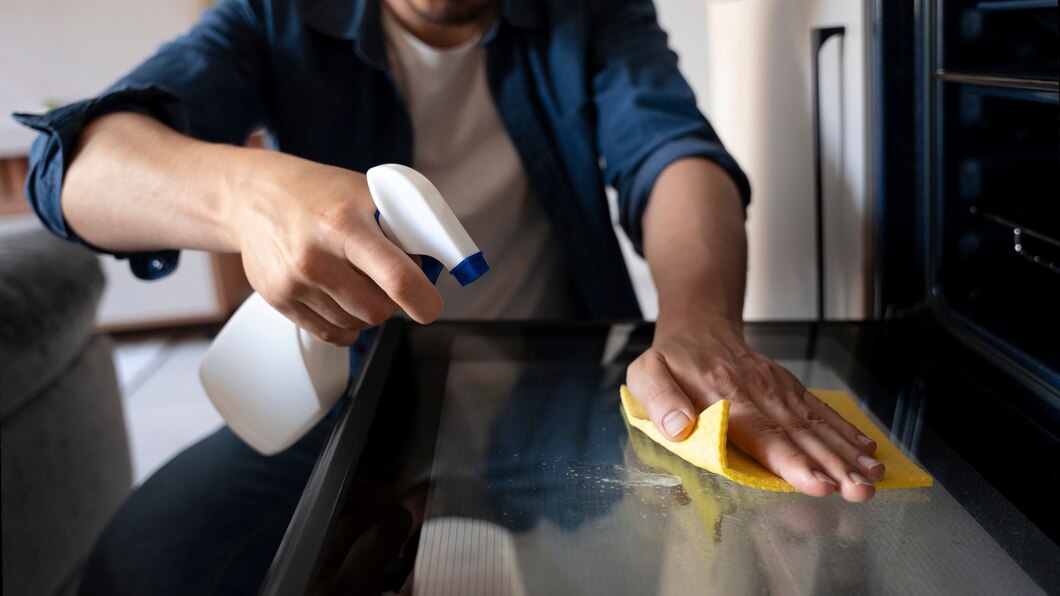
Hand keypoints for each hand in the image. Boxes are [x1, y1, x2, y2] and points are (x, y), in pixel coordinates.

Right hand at [227, 151, 442, 344]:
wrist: (252, 196)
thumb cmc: (317, 192)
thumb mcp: (365, 191)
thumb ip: (402, 224)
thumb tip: (436, 262)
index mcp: (344, 224)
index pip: (396, 278)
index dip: (423, 299)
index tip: (431, 304)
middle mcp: (315, 257)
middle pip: (378, 310)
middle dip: (394, 301)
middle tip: (390, 280)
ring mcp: (294, 283)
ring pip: (357, 325)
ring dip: (369, 311)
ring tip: (359, 280)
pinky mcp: (279, 300)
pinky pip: (330, 334)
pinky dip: (347, 325)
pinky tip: (343, 299)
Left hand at [626, 315, 884, 501]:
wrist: (700, 325)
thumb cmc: (672, 360)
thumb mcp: (647, 374)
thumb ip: (660, 401)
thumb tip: (678, 427)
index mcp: (727, 398)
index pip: (764, 435)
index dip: (792, 462)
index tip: (818, 482)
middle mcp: (761, 395)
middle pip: (800, 435)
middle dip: (833, 465)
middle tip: (860, 490)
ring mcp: (779, 392)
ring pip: (817, 426)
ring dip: (847, 454)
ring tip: (874, 478)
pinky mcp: (790, 390)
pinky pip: (821, 411)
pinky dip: (846, 431)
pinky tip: (868, 451)